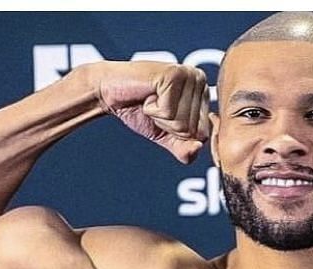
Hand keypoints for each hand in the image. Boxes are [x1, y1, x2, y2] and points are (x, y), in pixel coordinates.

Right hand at [92, 62, 208, 163]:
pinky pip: (168, 112)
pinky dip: (151, 109)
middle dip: (167, 125)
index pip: (202, 135)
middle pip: (192, 130)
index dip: (176, 133)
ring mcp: (188, 76)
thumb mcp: (165, 135)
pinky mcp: (174, 75)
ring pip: (181, 123)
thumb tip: (196, 149)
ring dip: (158, 116)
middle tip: (154, 107)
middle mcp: (200, 80)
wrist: (110, 91)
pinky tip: (148, 95)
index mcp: (202, 94)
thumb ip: (183, 148)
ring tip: (151, 99)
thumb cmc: (137, 109)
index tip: (163, 115)